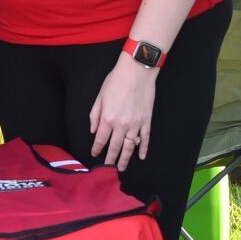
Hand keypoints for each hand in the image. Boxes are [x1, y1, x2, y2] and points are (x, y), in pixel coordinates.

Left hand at [88, 55, 157, 171]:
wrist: (136, 71)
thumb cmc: (116, 81)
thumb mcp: (99, 96)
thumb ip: (95, 115)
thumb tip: (93, 130)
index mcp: (107, 118)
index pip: (101, 139)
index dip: (97, 148)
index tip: (94, 154)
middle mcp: (121, 124)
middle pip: (115, 147)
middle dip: (110, 159)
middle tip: (107, 168)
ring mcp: (136, 124)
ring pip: (130, 146)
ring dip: (125, 158)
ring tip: (121, 167)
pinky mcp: (147, 120)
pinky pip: (145, 138)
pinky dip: (143, 148)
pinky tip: (141, 156)